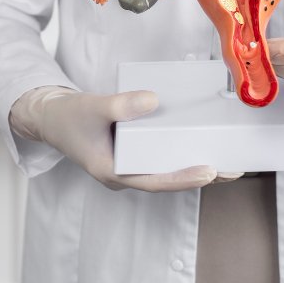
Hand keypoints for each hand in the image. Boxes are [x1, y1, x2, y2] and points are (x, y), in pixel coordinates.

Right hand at [10, 86, 226, 190]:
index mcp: (112, 173)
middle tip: (233, 169)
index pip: (154, 181)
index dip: (183, 178)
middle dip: (200, 175)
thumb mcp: (93, 107)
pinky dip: (181, 151)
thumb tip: (153, 101)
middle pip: (168, 179)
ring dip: (195, 165)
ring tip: (228, 160)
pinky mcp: (133, 154)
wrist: (50, 118)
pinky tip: (200, 142)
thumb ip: (121, 105)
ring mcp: (129, 166)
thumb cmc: (68, 117)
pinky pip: (161, 157)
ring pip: (167, 170)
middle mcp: (124, 174)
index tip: (209, 171)